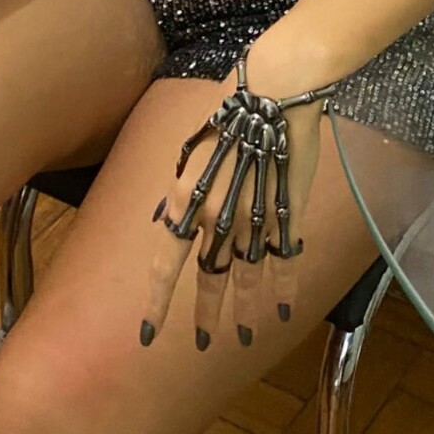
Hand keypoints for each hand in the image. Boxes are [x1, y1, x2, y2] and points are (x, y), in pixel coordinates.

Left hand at [139, 44, 330, 351]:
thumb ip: (179, 190)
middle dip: (205, 312)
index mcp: (187, 199)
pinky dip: (282, 287)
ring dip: (245, 309)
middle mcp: (216, 215)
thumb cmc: (227, 111)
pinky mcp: (285, 211)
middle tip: (201, 343)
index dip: (158, 300)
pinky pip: (282, 258)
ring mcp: (253, 216)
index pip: (167, 262)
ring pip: (246, 274)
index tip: (148, 332)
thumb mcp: (190, 149)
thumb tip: (164, 217)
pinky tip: (280, 312)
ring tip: (245, 336)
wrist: (274, 91)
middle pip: (209, 274)